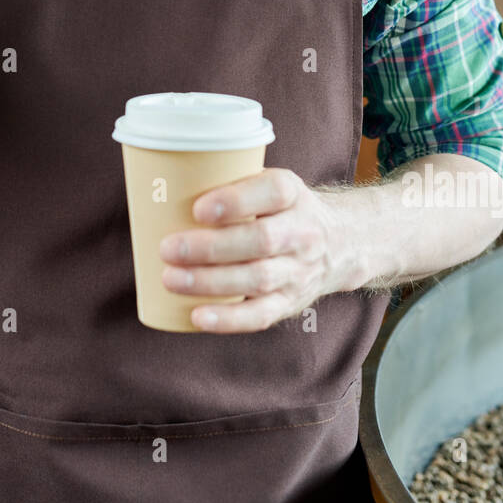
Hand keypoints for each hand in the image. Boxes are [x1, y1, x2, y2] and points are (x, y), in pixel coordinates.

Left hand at [158, 168, 359, 332]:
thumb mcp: (269, 183)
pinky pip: (261, 315)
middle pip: (260, 241)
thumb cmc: (281, 208)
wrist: (339, 243)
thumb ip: (231, 183)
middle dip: (211, 247)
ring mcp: (299, 271)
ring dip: (210, 282)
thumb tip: (163, 187)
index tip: (197, 208)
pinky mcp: (291, 302)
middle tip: (168, 248)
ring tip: (171, 278)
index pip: (273, 192)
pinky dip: (228, 319)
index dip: (235, 201)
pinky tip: (197, 316)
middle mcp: (303, 232)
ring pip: (257, 279)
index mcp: (293, 194)